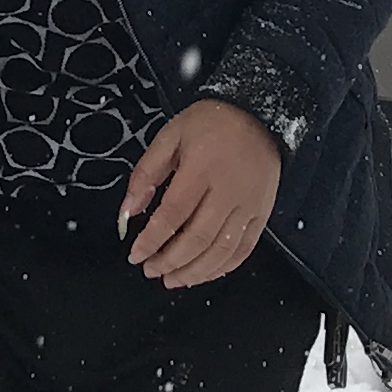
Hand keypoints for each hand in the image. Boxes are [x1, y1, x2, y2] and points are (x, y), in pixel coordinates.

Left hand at [120, 99, 279, 287]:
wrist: (259, 112)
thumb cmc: (213, 122)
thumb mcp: (170, 136)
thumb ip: (146, 174)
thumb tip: (129, 210)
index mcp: (202, 168)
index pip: (172, 215)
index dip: (151, 241)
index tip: (136, 254)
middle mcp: (229, 190)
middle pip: (197, 239)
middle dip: (170, 261)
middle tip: (151, 270)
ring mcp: (249, 204)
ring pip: (221, 251)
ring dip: (194, 271)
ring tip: (173, 279)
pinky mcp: (262, 213)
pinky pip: (244, 249)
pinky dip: (223, 267)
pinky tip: (204, 273)